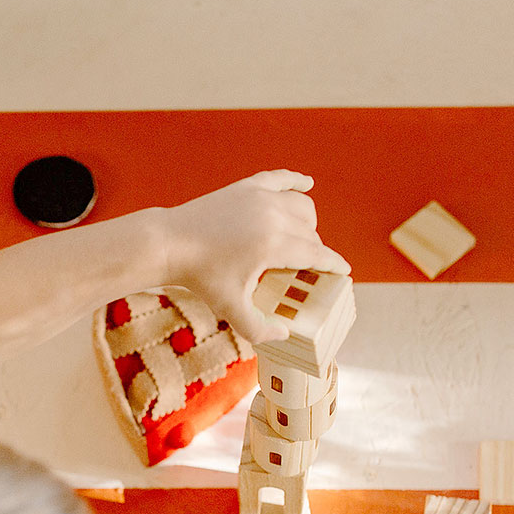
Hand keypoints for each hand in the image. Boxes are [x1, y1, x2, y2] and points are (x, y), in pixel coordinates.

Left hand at [159, 169, 350, 343]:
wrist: (170, 243)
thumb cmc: (200, 278)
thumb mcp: (230, 308)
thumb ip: (258, 329)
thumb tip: (284, 335)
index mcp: (275, 244)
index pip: (317, 254)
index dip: (334, 264)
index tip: (344, 272)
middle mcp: (274, 215)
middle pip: (311, 232)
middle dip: (314, 250)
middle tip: (307, 267)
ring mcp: (260, 197)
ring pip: (302, 205)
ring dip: (308, 222)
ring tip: (302, 239)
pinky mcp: (246, 186)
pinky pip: (281, 178)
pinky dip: (296, 181)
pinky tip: (306, 184)